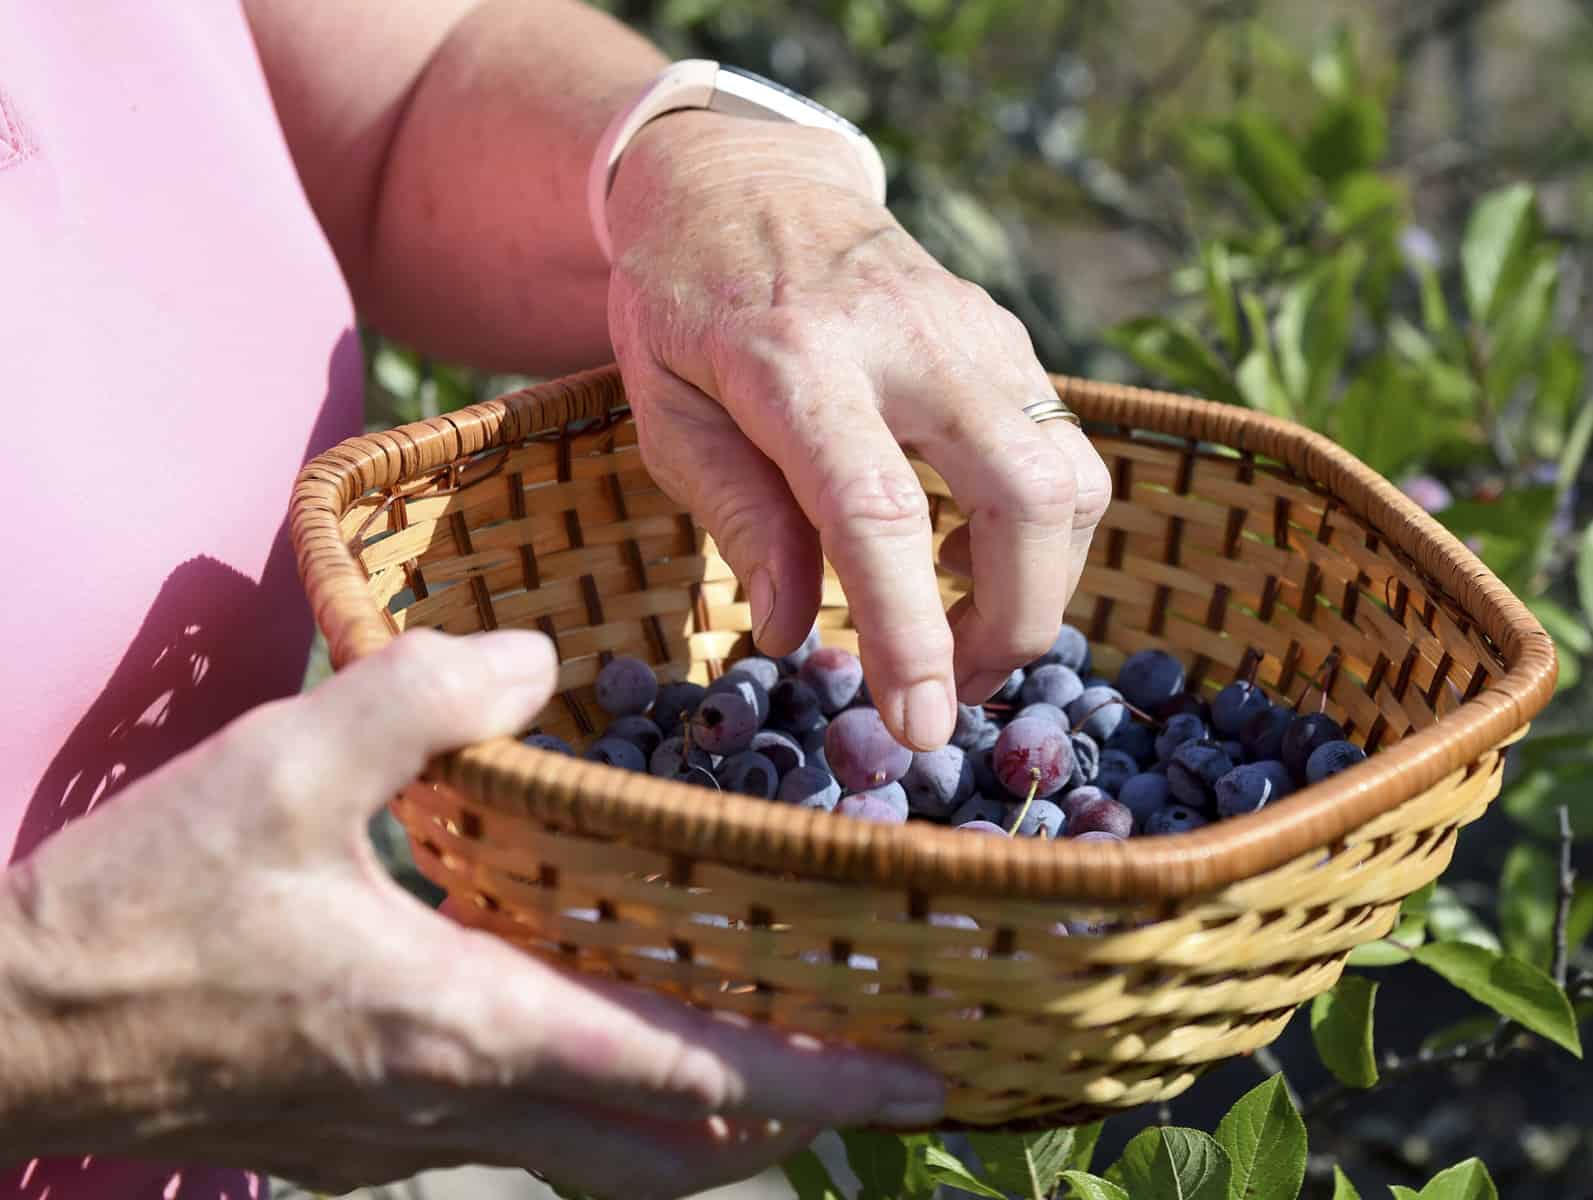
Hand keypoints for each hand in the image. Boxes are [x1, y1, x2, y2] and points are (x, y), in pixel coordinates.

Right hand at [2, 630, 943, 1197]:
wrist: (6, 1032)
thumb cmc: (141, 905)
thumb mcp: (284, 764)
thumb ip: (425, 698)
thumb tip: (541, 660)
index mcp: (467, 1022)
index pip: (687, 1071)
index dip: (820, 1079)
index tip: (924, 1075)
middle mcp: (461, 1103)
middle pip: (673, 1149)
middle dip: (793, 1124)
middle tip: (881, 1081)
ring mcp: (413, 1135)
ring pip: (605, 1158)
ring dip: (705, 1124)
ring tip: (775, 1071)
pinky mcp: (363, 1134)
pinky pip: (530, 1138)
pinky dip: (609, 1109)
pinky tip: (604, 1041)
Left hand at [605, 112, 1112, 750]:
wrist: (747, 177)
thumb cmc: (684, 303)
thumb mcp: (667, 411)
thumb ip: (737, 517)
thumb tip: (795, 633)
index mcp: (798, 362)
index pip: (876, 512)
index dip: (910, 632)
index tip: (923, 728)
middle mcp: (912, 341)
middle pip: (1026, 495)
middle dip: (1016, 621)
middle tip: (953, 688)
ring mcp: (977, 332)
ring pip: (1071, 477)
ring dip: (1038, 583)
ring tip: (957, 632)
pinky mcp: (1008, 339)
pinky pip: (1061, 450)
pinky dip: (1035, 530)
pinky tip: (961, 551)